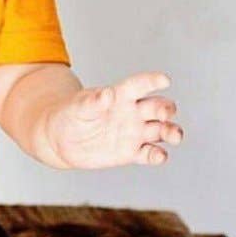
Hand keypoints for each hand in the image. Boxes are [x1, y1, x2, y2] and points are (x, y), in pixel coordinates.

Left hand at [45, 72, 183, 169]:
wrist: (61, 139)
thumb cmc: (70, 115)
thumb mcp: (78, 107)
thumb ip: (94, 101)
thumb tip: (107, 93)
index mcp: (120, 96)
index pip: (139, 86)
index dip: (152, 81)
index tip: (164, 80)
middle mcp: (133, 113)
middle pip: (158, 108)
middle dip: (166, 110)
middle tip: (165, 114)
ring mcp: (134, 133)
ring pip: (161, 131)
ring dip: (171, 132)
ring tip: (174, 136)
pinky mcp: (131, 152)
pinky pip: (149, 154)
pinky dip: (158, 156)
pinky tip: (160, 156)